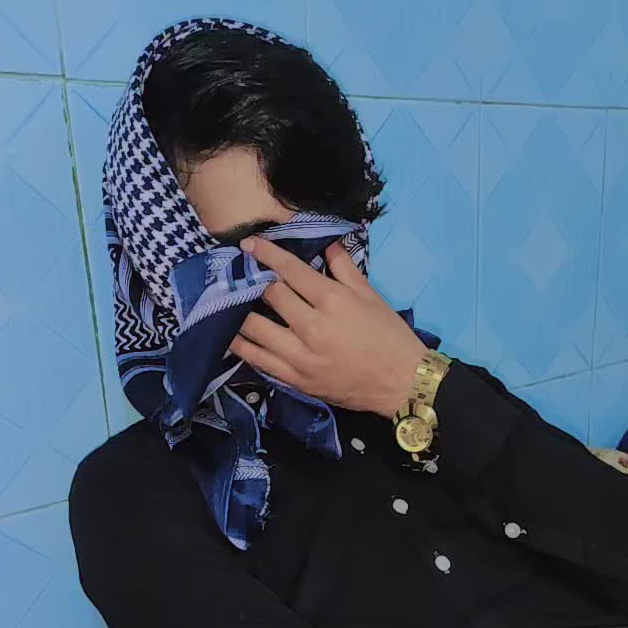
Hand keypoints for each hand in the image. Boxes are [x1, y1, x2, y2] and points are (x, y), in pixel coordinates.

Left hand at [231, 236, 426, 417]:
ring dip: (238, 313)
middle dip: (252, 280)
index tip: (248, 244)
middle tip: (237, 272)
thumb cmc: (390, 337)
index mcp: (332, 301)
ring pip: (256, 329)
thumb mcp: (371, 297)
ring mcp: (301, 356)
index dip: (266, 254)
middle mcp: (312, 327)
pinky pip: (260, 360)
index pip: (290, 271)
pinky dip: (243, 346)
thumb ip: (345, 270)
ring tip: (225, 302)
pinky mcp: (296, 379)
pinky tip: (231, 336)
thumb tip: (327, 245)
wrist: (401, 383)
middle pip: (270, 296)